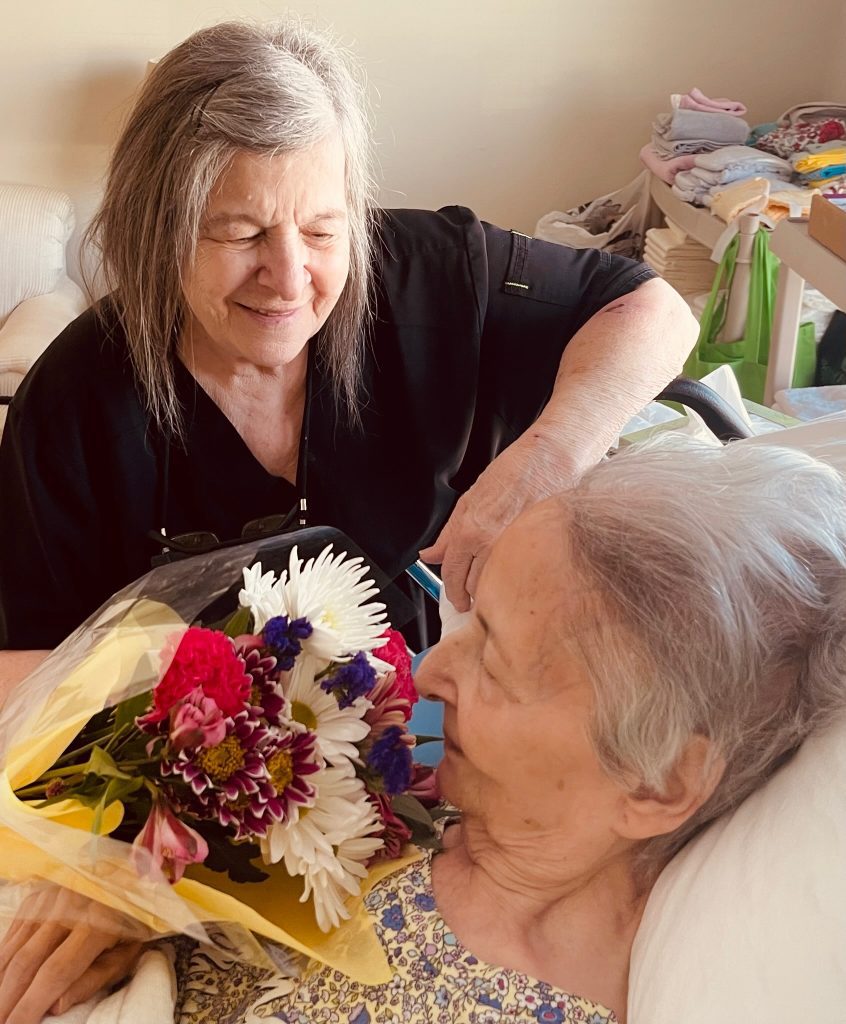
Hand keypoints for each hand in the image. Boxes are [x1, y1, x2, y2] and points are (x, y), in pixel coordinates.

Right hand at [0, 888, 142, 1023]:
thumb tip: (54, 1006)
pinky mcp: (37, 897)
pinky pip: (12, 934)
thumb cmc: (132, 921)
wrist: (130, 877)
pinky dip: (3, 962)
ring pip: (14, 949)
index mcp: (97, 924)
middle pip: (26, 963)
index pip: (55, 972)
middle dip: (8, 1000)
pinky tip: (2, 982)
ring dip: (1, 984)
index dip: (31, 1005)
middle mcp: (68, 908)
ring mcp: (49, 899)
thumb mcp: (126, 953)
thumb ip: (94, 979)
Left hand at [419, 427, 579, 610]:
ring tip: (495, 578)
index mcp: (471, 531)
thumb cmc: (515, 471)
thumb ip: (449, 534)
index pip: (453, 575)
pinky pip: (520, 576)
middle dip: (471, 591)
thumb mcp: (470, 498)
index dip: (452, 593)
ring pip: (498, 586)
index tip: (455, 600)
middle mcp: (493, 545)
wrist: (552, 460)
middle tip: (473, 589)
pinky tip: (515, 570)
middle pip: (474, 587)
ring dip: (493, 588)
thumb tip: (430, 555)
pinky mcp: (538, 552)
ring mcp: (517, 550)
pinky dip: (514, 578)